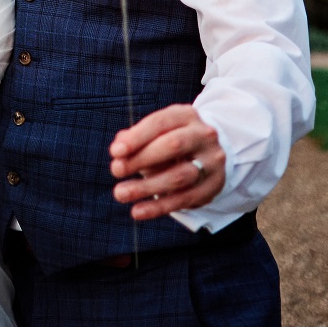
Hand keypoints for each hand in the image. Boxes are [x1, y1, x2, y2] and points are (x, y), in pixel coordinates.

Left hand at [109, 104, 225, 219]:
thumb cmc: (171, 142)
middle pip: (173, 145)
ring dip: (146, 186)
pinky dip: (157, 207)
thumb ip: (135, 139)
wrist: (208, 156)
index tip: (115, 152)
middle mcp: (204, 135)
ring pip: (179, 176)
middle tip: (116, 170)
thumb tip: (118, 150)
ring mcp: (211, 162)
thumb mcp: (156, 133)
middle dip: (142, 158)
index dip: (137, 137)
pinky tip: (137, 211)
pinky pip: (183, 199)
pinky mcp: (212, 187)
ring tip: (120, 193)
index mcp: (186, 115)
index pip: (160, 122)